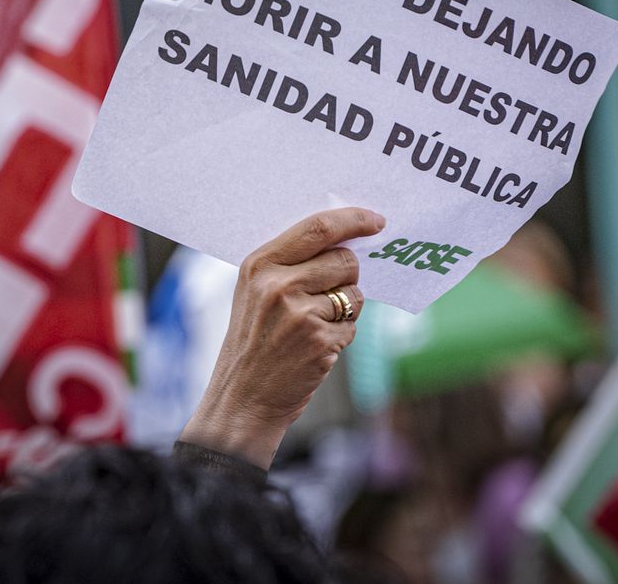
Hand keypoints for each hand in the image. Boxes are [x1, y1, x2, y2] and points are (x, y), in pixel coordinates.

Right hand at [179, 207, 382, 468]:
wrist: (242, 398)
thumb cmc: (252, 341)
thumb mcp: (254, 292)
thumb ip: (290, 263)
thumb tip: (345, 240)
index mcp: (259, 265)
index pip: (317, 228)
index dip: (353, 220)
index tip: (376, 220)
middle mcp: (278, 285)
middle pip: (344, 260)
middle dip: (346, 275)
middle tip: (325, 297)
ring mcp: (300, 315)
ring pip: (353, 294)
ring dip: (344, 309)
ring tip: (312, 326)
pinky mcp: (320, 342)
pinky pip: (353, 326)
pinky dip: (341, 337)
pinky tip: (315, 348)